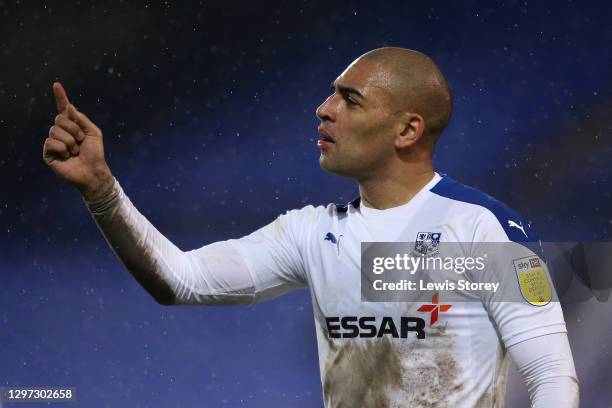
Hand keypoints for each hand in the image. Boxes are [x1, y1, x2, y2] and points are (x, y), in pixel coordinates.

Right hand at [43, 82, 113, 200]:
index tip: (57, 85)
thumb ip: (82, 119)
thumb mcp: (94, 132)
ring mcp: (54, 142)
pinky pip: (51, 142)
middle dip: (74, 130)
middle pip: (59, 119)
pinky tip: (67, 157)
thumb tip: (69, 107)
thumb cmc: (95, 153)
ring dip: (70, 142)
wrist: (93, 171)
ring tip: (75, 152)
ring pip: (55, 131)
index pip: (63, 108)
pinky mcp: (48, 153)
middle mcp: (61, 132)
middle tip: (81, 141)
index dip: (60, 97)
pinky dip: (62, 149)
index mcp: (73, 125)